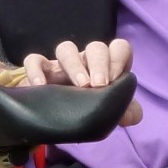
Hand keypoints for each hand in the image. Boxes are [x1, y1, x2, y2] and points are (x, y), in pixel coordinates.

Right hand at [22, 39, 142, 125]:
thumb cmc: (86, 109)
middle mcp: (85, 61)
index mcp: (106, 67)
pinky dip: (36, 71)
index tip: (115, 80)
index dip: (118, 58)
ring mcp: (61, 64)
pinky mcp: (40, 72)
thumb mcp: (107, 112)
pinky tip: (41, 87)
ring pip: (66, 48)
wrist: (54, 121)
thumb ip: (125, 112)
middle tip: (100, 84)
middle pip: (96, 47)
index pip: (119, 48)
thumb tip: (133, 116)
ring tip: (80, 85)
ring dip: (74, 64)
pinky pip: (34, 60)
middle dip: (100, 63)